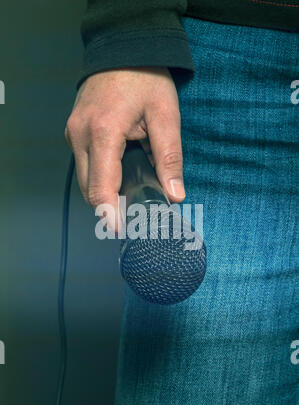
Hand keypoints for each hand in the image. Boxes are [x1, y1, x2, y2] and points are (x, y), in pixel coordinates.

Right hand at [65, 67, 184, 231]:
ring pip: (85, 179)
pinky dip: (100, 176)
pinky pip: (85, 165)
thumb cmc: (145, 78)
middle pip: (89, 189)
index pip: (101, 187)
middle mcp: (81, 135)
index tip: (119, 231)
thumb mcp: (165, 116)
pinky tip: (120, 175)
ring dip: (104, 192)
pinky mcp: (74, 131)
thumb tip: (175, 194)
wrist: (122, 49)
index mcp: (104, 131)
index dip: (109, 214)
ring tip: (129, 197)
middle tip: (132, 218)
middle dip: (108, 207)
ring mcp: (74, 133)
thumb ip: (170, 157)